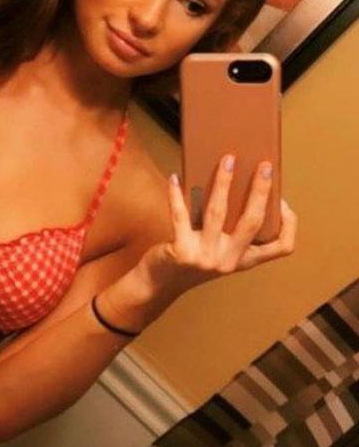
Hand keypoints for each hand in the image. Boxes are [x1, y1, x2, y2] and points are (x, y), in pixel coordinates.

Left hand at [148, 154, 296, 290]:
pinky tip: (175, 178)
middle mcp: (228, 261)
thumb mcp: (216, 251)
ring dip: (222, 183)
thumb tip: (234, 185)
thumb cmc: (189, 259)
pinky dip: (176, 195)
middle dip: (260, 191)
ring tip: (227, 161)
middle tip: (264, 166)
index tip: (283, 200)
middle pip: (252, 222)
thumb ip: (228, 230)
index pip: (282, 247)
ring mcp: (205, 258)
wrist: (158, 284)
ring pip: (218, 213)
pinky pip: (180, 216)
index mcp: (243, 260)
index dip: (289, 223)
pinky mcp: (181, 252)